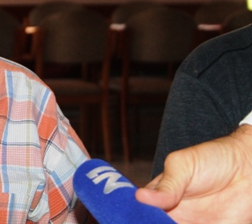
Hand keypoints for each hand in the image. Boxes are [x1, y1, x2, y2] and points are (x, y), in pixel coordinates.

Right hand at [136, 124, 251, 223]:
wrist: (251, 167)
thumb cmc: (214, 158)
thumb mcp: (183, 165)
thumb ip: (166, 185)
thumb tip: (140, 197)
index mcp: (158, 197)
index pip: (139, 213)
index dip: (136, 217)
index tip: (138, 219)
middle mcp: (171, 216)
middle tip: (169, 221)